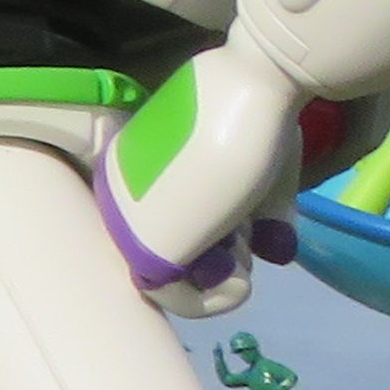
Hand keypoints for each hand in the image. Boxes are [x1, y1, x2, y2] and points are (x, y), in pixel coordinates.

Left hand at [101, 34, 307, 298]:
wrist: (255, 89)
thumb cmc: (259, 122)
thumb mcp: (258, 180)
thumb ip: (258, 219)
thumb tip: (273, 252)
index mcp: (132, 177)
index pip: (163, 240)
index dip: (214, 247)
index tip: (243, 226)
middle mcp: (116, 198)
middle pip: (170, 266)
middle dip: (221, 263)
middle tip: (243, 233)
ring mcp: (122, 222)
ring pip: (174, 288)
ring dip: (224, 279)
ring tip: (239, 238)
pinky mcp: (142, 244)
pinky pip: (177, 300)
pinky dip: (221, 299)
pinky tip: (238, 270)